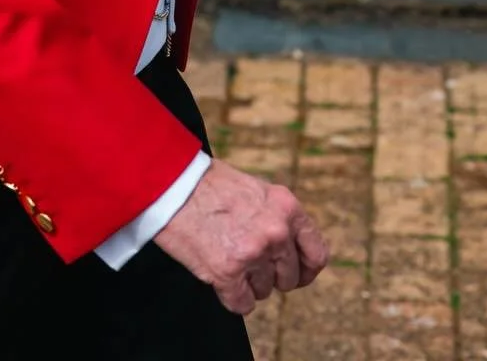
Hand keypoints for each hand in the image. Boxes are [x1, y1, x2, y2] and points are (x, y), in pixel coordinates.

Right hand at [153, 159, 329, 313]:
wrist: (169, 182)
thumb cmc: (205, 183)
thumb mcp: (254, 189)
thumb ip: (276, 216)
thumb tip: (289, 246)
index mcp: (286, 207)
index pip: (317, 253)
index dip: (306, 269)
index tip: (296, 274)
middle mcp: (276, 231)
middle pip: (288, 277)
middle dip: (269, 274)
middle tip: (246, 259)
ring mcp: (253, 253)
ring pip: (264, 291)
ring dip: (247, 282)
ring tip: (225, 255)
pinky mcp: (228, 272)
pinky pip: (242, 304)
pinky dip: (231, 295)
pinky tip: (218, 274)